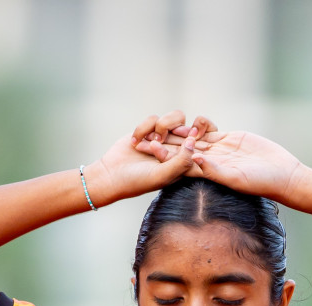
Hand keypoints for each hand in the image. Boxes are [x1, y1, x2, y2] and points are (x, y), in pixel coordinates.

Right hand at [85, 111, 199, 205]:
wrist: (110, 175)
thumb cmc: (137, 181)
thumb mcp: (162, 175)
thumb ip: (181, 161)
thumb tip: (193, 141)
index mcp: (182, 163)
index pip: (200, 146)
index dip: (200, 137)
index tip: (193, 134)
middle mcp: (175, 150)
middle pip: (188, 128)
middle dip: (179, 130)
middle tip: (166, 135)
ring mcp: (162, 139)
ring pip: (173, 119)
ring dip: (162, 126)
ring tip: (150, 141)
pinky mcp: (148, 130)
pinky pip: (153, 119)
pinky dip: (144, 128)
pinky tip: (134, 142)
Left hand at [161, 117, 305, 201]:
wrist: (280, 174)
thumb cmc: (260, 183)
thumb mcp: (236, 178)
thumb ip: (215, 170)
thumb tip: (195, 161)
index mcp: (207, 174)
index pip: (179, 164)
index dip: (163, 156)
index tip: (148, 147)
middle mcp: (209, 162)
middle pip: (181, 150)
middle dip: (163, 142)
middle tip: (143, 133)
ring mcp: (218, 150)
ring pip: (193, 138)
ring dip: (178, 131)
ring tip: (160, 122)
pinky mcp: (229, 139)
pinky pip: (209, 131)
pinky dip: (199, 125)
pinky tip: (188, 120)